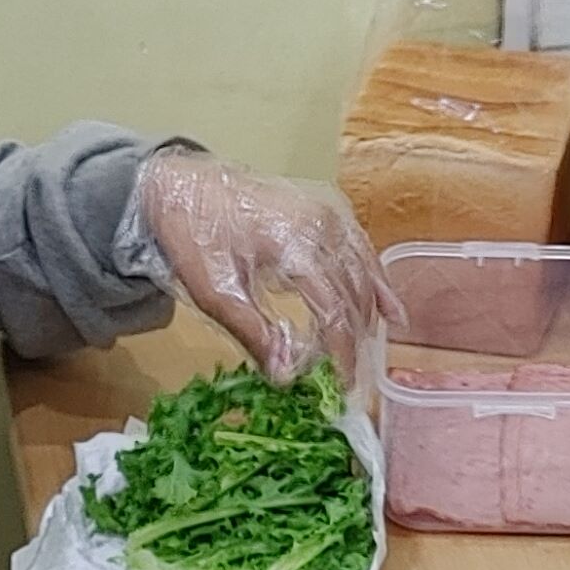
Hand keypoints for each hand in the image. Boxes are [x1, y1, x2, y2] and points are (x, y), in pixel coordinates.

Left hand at [135, 152, 399, 381]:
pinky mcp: (325, 209)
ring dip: (371, 312)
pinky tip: (388, 306)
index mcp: (293, 245)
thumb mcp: (214, 291)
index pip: (334, 309)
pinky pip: (361, 248)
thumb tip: (286, 375)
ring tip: (371, 349)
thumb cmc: (194, 235)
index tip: (343, 383)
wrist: (180, 185)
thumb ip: (254, 333)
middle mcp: (320, 225)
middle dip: (355, 338)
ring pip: (364, 270)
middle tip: (352, 377)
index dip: (342, 351)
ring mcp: (327, 213)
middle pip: (353, 292)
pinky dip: (376, 279)